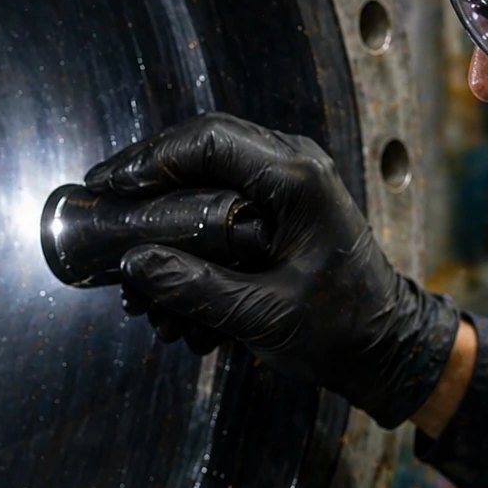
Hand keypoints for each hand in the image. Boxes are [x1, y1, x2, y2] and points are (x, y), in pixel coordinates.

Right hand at [84, 113, 459, 428]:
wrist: (385, 346)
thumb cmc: (340, 331)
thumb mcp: (263, 316)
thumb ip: (196, 287)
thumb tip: (133, 264)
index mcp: (297, 180)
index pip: (207, 141)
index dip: (150, 160)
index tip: (109, 187)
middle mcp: (294, 164)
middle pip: (201, 145)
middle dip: (147, 176)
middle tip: (102, 200)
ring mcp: (290, 179)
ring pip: (207, 169)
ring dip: (164, 205)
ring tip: (126, 247)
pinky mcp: (282, 202)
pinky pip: (224, 194)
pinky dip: (187, 223)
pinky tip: (161, 266)